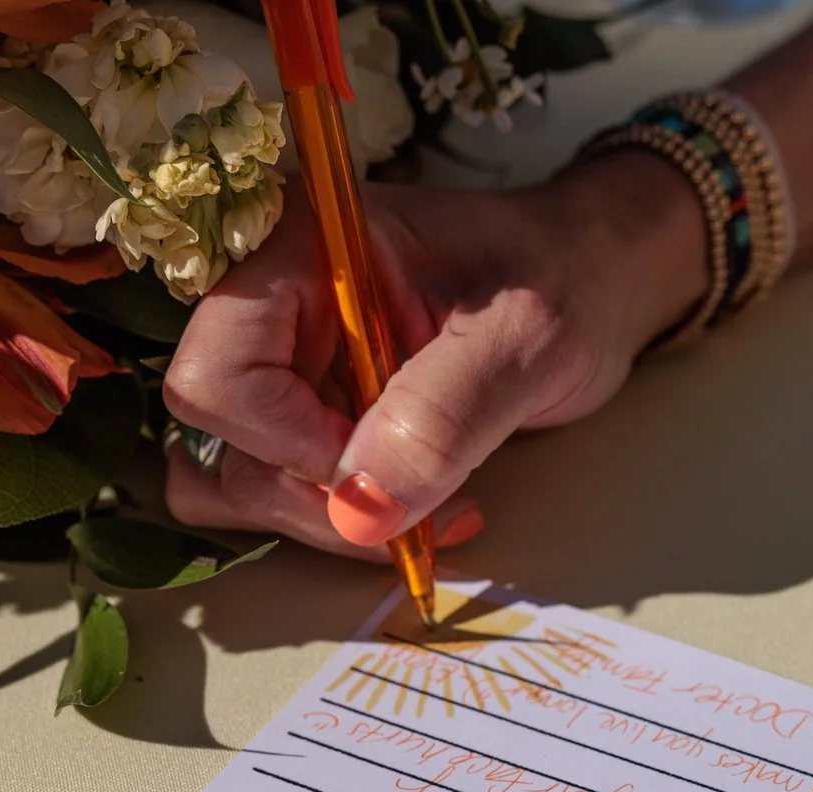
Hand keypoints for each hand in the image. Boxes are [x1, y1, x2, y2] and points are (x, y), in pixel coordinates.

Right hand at [162, 152, 707, 559]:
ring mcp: (290, 364)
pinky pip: (291, 492)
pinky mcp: (315, 413)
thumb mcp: (522, 338)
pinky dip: (352, 520)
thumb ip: (441, 415)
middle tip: (429, 500)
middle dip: (318, 495)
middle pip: (222, 440)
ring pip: (244, 478)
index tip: (383, 464)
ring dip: (333, 519)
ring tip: (439, 505)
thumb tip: (360, 510)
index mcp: (300, 250)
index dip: (288, 442)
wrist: (594, 283)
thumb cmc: (565, 279)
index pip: (218, 373)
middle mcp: (273, 307)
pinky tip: (433, 505)